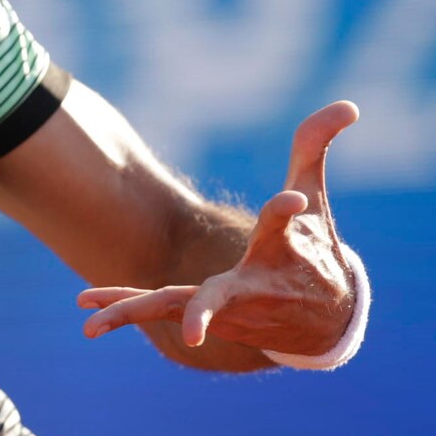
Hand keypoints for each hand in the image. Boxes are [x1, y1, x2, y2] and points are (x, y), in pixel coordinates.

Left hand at [77, 101, 359, 356]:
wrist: (321, 320)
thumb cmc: (314, 250)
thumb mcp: (314, 194)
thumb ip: (316, 146)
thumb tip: (349, 104)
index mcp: (281, 251)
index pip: (282, 226)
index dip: (284, 211)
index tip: (291, 204)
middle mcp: (249, 286)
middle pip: (220, 297)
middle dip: (205, 310)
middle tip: (193, 332)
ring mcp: (220, 306)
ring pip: (172, 308)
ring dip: (130, 310)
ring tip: (87, 309)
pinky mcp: (198, 316)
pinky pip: (155, 311)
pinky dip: (122, 310)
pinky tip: (85, 308)